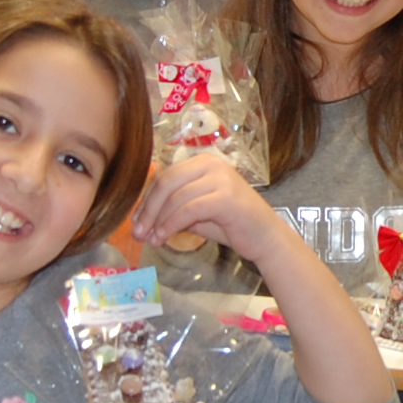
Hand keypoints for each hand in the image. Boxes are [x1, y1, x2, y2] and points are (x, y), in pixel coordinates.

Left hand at [130, 152, 281, 265]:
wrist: (266, 238)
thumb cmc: (233, 225)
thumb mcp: (196, 213)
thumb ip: (173, 210)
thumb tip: (142, 222)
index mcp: (203, 162)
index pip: (165, 176)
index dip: (146, 200)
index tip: (136, 223)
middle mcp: (211, 164)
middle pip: (166, 182)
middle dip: (148, 210)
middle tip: (138, 233)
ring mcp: (220, 178)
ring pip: (175, 197)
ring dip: (158, 221)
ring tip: (151, 240)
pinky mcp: (225, 197)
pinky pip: (188, 210)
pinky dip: (171, 225)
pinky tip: (164, 238)